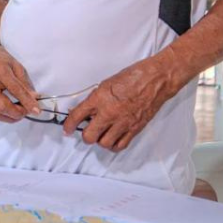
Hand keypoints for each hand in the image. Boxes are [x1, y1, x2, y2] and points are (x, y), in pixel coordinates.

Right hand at [0, 43, 39, 121]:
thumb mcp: (17, 66)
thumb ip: (25, 84)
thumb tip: (34, 99)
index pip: (15, 90)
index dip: (27, 102)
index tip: (37, 110)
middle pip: (2, 106)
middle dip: (17, 113)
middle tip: (26, 110)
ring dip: (9, 117)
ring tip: (17, 112)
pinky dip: (0, 115)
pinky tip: (7, 110)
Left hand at [60, 56, 178, 151]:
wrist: (155, 80)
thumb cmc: (132, 77)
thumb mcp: (106, 84)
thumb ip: (95, 99)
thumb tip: (86, 110)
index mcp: (99, 99)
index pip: (77, 116)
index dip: (69, 125)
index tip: (67, 129)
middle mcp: (109, 113)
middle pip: (89, 136)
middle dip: (85, 136)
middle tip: (87, 132)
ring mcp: (122, 123)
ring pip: (104, 143)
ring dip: (100, 141)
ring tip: (102, 135)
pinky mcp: (134, 129)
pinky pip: (120, 145)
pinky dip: (114, 145)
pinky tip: (113, 139)